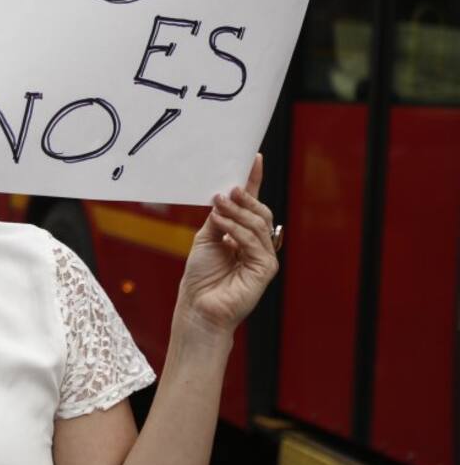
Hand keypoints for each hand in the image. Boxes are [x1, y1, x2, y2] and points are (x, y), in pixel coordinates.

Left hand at [176, 154, 279, 338]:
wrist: (198, 305)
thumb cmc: (200, 276)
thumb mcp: (206, 238)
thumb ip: (219, 218)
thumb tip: (226, 196)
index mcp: (243, 236)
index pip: (252, 205)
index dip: (254, 182)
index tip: (253, 159)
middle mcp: (257, 245)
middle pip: (261, 212)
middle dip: (246, 198)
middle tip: (227, 190)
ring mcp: (264, 257)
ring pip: (259, 224)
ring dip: (238, 211)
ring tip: (218, 203)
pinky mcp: (266, 268)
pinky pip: (255, 241)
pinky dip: (237, 229)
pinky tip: (221, 223)